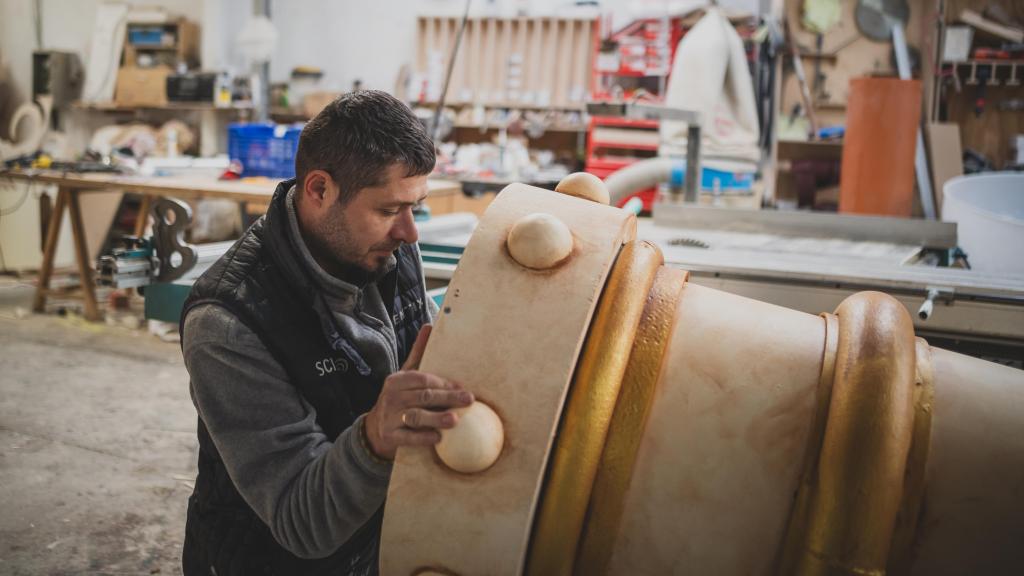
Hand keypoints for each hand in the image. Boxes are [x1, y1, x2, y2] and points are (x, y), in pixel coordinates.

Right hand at [364, 325, 473, 460]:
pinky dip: (424, 437)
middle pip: (423, 396)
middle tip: (468, 400)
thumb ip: (418, 353)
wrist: (375, 429)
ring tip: (455, 420)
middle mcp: (392, 397)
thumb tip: (429, 326)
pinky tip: (438, 438)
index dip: (443, 383)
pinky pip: (409, 437)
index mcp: (397, 380)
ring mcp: (390, 417)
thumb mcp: (406, 376)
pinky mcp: (390, 436)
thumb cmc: (399, 398)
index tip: (462, 388)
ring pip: (416, 417)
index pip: (422, 379)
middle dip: (448, 398)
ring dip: (436, 418)